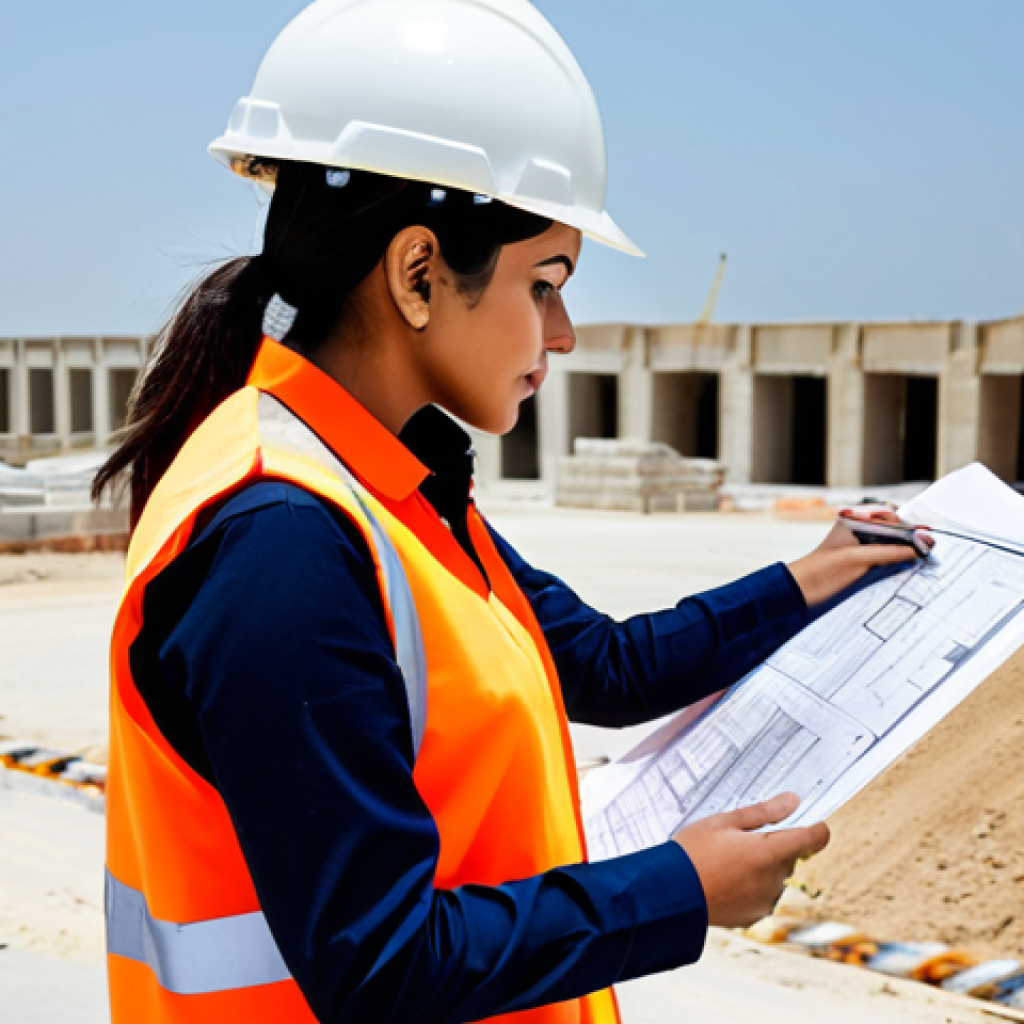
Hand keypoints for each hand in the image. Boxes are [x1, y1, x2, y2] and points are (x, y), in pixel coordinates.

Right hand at [673, 793, 828, 927]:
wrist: (669, 895)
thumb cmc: (693, 852)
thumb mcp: (723, 822)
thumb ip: (763, 812)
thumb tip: (794, 800)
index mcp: (770, 853)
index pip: (813, 838)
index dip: (815, 828)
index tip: (807, 820)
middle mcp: (774, 881)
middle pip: (789, 856)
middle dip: (773, 845)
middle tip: (739, 838)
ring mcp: (764, 901)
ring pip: (775, 876)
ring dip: (761, 867)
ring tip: (726, 861)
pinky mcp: (752, 917)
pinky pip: (762, 895)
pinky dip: (750, 886)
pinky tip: (724, 880)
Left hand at [787, 507, 933, 607]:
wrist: (800, 590)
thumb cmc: (822, 571)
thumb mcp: (860, 560)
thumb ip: (891, 552)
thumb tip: (921, 547)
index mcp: (852, 519)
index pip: (890, 516)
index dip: (910, 527)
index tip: (929, 539)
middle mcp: (856, 526)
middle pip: (891, 527)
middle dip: (910, 537)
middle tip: (929, 547)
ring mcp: (857, 542)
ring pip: (888, 540)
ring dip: (904, 548)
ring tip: (922, 555)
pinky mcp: (857, 557)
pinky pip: (882, 552)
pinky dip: (895, 557)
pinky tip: (906, 563)